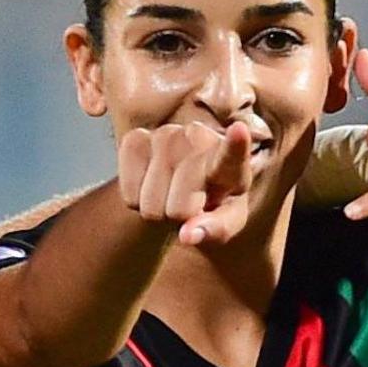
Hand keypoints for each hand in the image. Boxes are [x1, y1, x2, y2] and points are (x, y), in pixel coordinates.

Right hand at [114, 117, 260, 247]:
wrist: (180, 184)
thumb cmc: (211, 204)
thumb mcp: (225, 222)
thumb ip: (216, 230)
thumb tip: (187, 235)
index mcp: (231, 161)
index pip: (232, 154)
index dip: (236, 144)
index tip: (239, 130)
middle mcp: (199, 138)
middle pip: (179, 208)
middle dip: (179, 219)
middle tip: (187, 207)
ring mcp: (166, 134)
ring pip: (150, 203)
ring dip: (157, 211)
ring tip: (169, 196)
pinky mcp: (136, 139)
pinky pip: (128, 192)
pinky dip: (135, 201)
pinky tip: (150, 186)